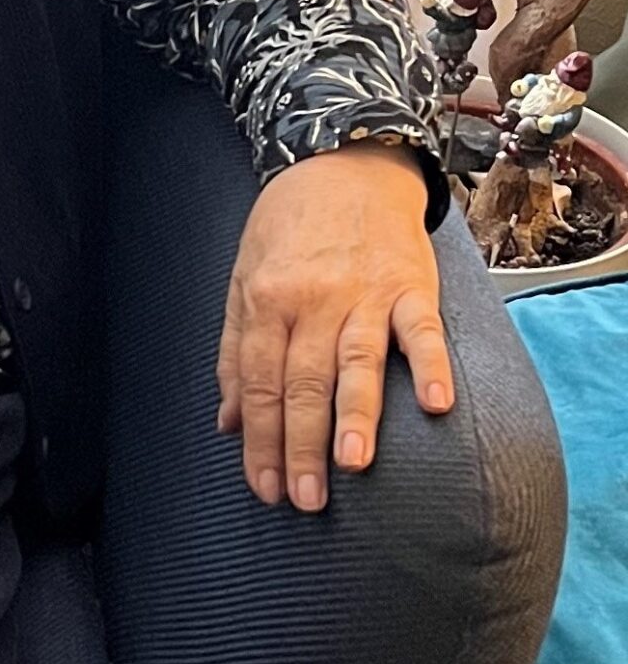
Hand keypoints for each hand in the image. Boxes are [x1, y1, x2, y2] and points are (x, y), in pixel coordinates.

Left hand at [215, 141, 452, 513]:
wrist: (346, 164)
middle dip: (301, 444)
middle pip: (304, 381)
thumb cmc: (289, 228)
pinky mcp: (411, 285)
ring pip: (357, 361)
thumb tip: (227, 421)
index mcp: (266, 301)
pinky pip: (422, 330)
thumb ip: (234, 352)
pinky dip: (431, 365)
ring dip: (356, 415)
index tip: (265, 487)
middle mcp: (313, 300)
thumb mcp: (243, 279)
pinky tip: (435, 405)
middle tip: (303, 499)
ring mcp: (365, 293)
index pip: (258, 382)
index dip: (260, 439)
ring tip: (352, 465)